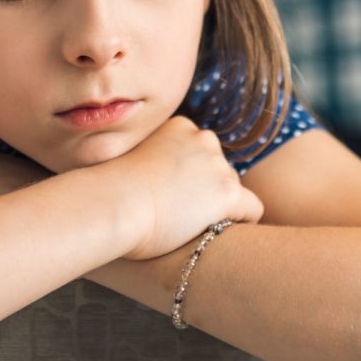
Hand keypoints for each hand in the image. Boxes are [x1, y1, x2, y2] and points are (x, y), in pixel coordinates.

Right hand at [98, 116, 263, 260]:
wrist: (112, 204)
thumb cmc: (108, 189)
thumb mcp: (129, 159)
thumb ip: (152, 159)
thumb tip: (151, 174)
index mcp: (181, 127)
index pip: (201, 150)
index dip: (190, 177)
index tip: (174, 194)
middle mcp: (204, 140)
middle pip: (219, 168)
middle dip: (206, 189)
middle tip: (182, 213)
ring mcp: (218, 167)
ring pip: (233, 189)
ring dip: (218, 206)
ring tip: (191, 226)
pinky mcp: (228, 194)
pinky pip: (253, 209)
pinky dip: (243, 221)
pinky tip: (223, 234)